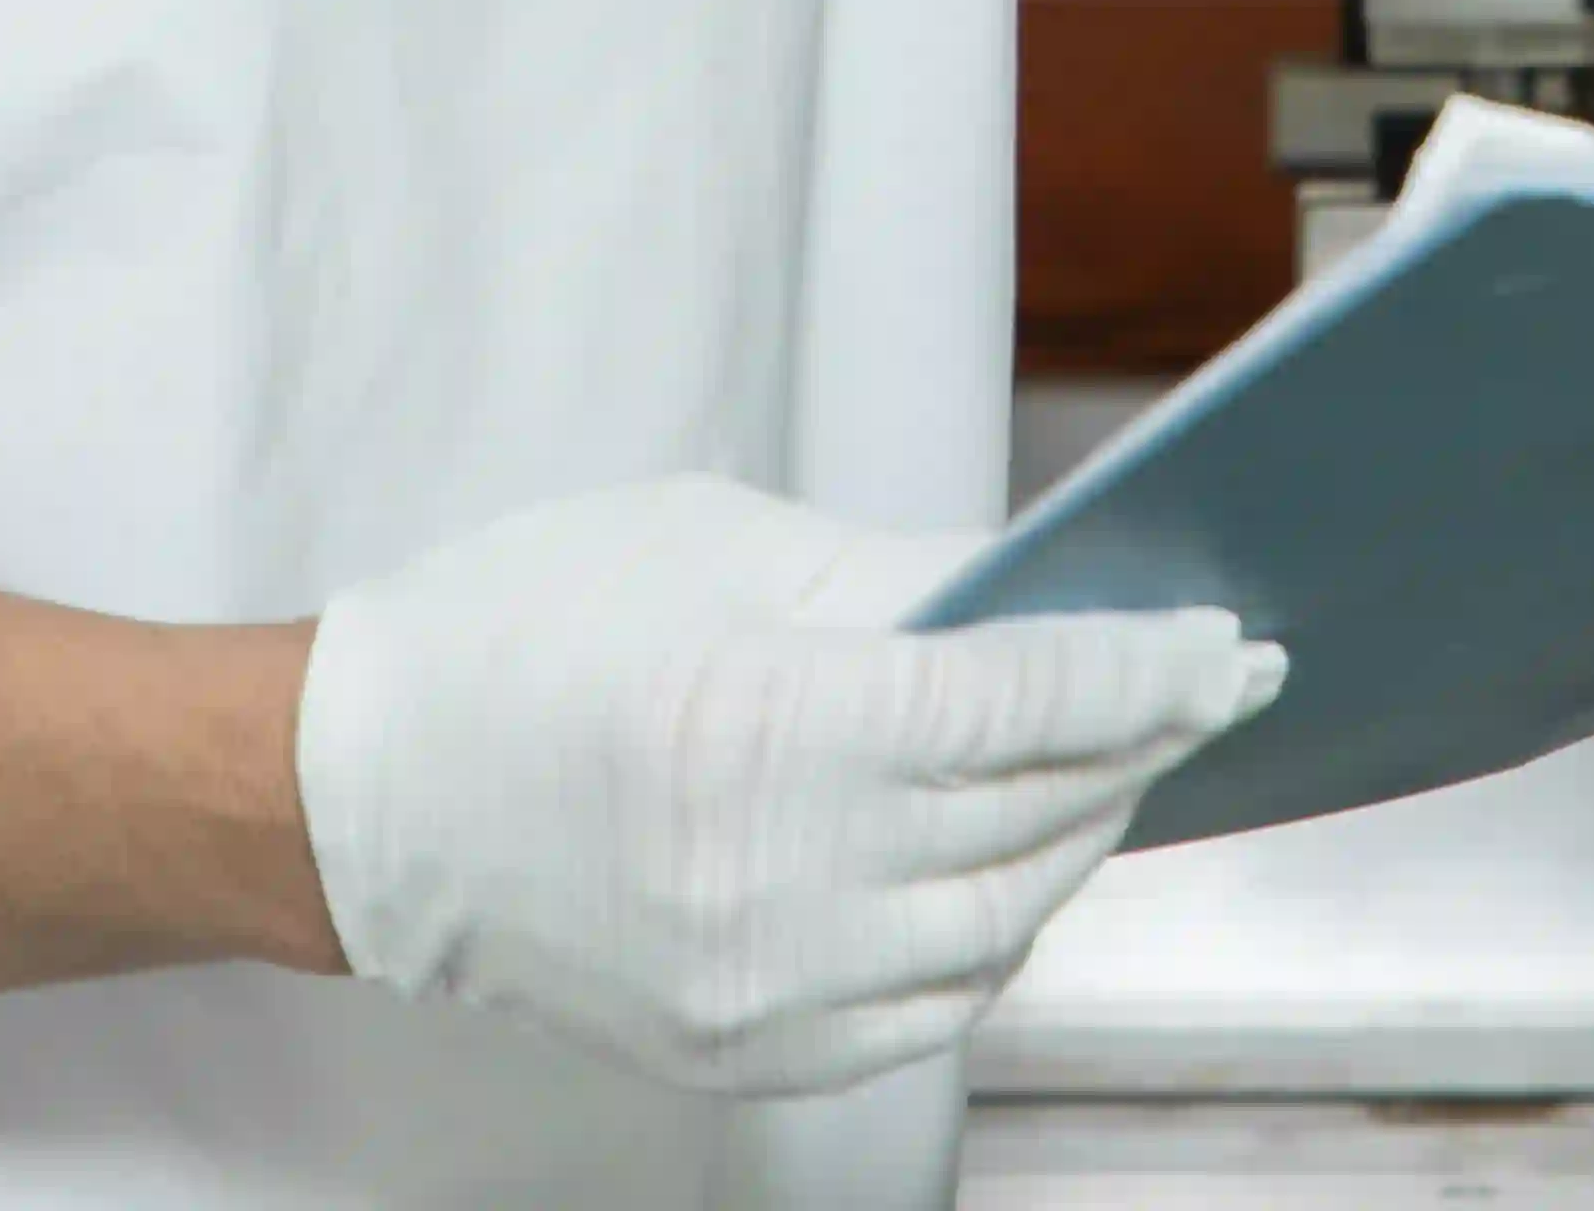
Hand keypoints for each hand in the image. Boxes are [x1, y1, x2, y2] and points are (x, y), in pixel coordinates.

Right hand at [292, 474, 1281, 1095]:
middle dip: (1137, 745)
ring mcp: (767, 980)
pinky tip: (1010, 865)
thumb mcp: (722, 548)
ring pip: (1007, 921)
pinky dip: (997, 934)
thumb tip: (1052, 595)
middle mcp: (783, 869)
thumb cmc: (529, 634)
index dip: (1148, 670)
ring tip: (1108, 768)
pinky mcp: (748, 1047)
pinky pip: (933, 1005)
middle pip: (1036, 810)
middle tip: (1199, 693)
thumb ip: (902, 580)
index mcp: (775, 717)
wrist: (364, 797)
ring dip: (1077, 840)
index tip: (1229, 648)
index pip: (1028, 698)